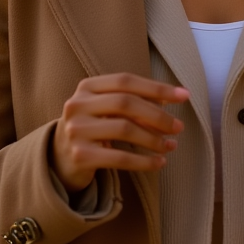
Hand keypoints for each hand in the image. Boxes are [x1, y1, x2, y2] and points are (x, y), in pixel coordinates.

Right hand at [52, 73, 189, 193]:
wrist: (59, 159)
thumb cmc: (93, 129)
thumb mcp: (106, 110)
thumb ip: (133, 103)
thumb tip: (171, 100)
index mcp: (86, 87)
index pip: (125, 81)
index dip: (157, 87)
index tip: (184, 96)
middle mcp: (77, 105)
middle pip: (126, 103)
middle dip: (158, 115)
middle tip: (178, 127)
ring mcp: (76, 131)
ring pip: (125, 129)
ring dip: (154, 139)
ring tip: (170, 146)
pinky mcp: (80, 156)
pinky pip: (120, 158)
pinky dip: (144, 161)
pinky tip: (159, 163)